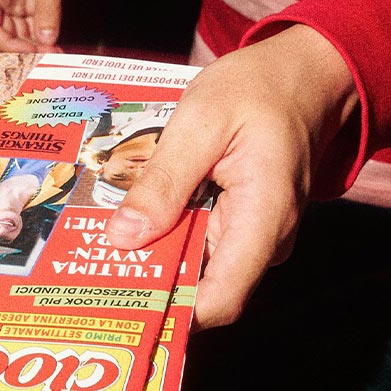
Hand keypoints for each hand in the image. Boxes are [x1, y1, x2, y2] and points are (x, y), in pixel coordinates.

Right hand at [0, 0, 78, 51]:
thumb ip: (48, 6)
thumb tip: (47, 38)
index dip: (6, 44)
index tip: (28, 54)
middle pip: (3, 33)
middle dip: (23, 48)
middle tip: (46, 58)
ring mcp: (14, 0)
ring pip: (18, 33)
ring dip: (34, 46)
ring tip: (55, 54)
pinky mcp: (29, 1)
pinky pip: (31, 25)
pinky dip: (42, 36)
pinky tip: (55, 44)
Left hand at [106, 26, 359, 326]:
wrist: (302, 76)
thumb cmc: (258, 89)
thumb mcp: (201, 119)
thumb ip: (164, 180)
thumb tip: (123, 238)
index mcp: (263, 216)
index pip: (222, 298)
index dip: (172, 314)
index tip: (121, 310)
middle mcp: (263, 240)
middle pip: (201, 288)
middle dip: (147, 282)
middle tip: (87, 269)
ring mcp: (254, 236)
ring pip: (195, 267)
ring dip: (151, 256)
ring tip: (98, 240)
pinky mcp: (241, 226)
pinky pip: (199, 244)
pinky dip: (166, 234)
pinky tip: (130, 218)